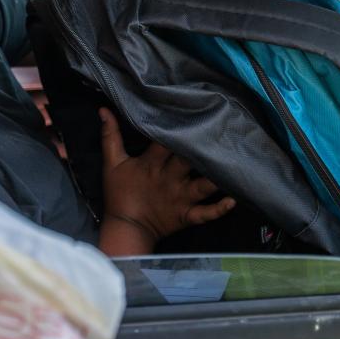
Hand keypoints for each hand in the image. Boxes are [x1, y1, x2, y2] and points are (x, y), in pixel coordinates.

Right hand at [98, 108, 234, 253]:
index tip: (192, 112)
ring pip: (203, 186)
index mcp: (152, 164)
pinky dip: (220, 209)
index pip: (167, 142)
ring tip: (235, 165)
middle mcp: (170, 179)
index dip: (179, 128)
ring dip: (218, 178)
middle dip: (204, 148)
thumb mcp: (112, 163)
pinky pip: (206, 214)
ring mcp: (180, 198)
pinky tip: (234, 200)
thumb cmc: (119, 194)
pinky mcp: (186, 215)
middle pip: (189, 160)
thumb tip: (104, 109)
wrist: (125, 228)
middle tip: (222, 133)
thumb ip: (110, 136)